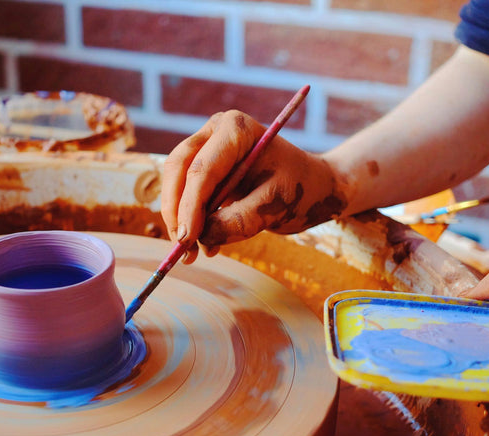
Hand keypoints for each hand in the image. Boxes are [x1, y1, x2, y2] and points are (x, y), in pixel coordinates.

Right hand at [161, 111, 349, 262]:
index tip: (187, 239)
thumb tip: (202, 238)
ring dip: (178, 219)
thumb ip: (239, 221)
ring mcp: (207, 149)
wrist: (313, 187)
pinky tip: (203, 244)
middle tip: (183, 248)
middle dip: (176, 211)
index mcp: (236, 130)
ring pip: (175, 183)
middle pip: (178, 170)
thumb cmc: (301, 190)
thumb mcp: (276, 207)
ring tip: (192, 254)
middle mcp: (215, 132)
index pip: (202, 170)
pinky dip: (187, 220)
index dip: (189, 206)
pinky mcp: (204, 170)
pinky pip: (184, 194)